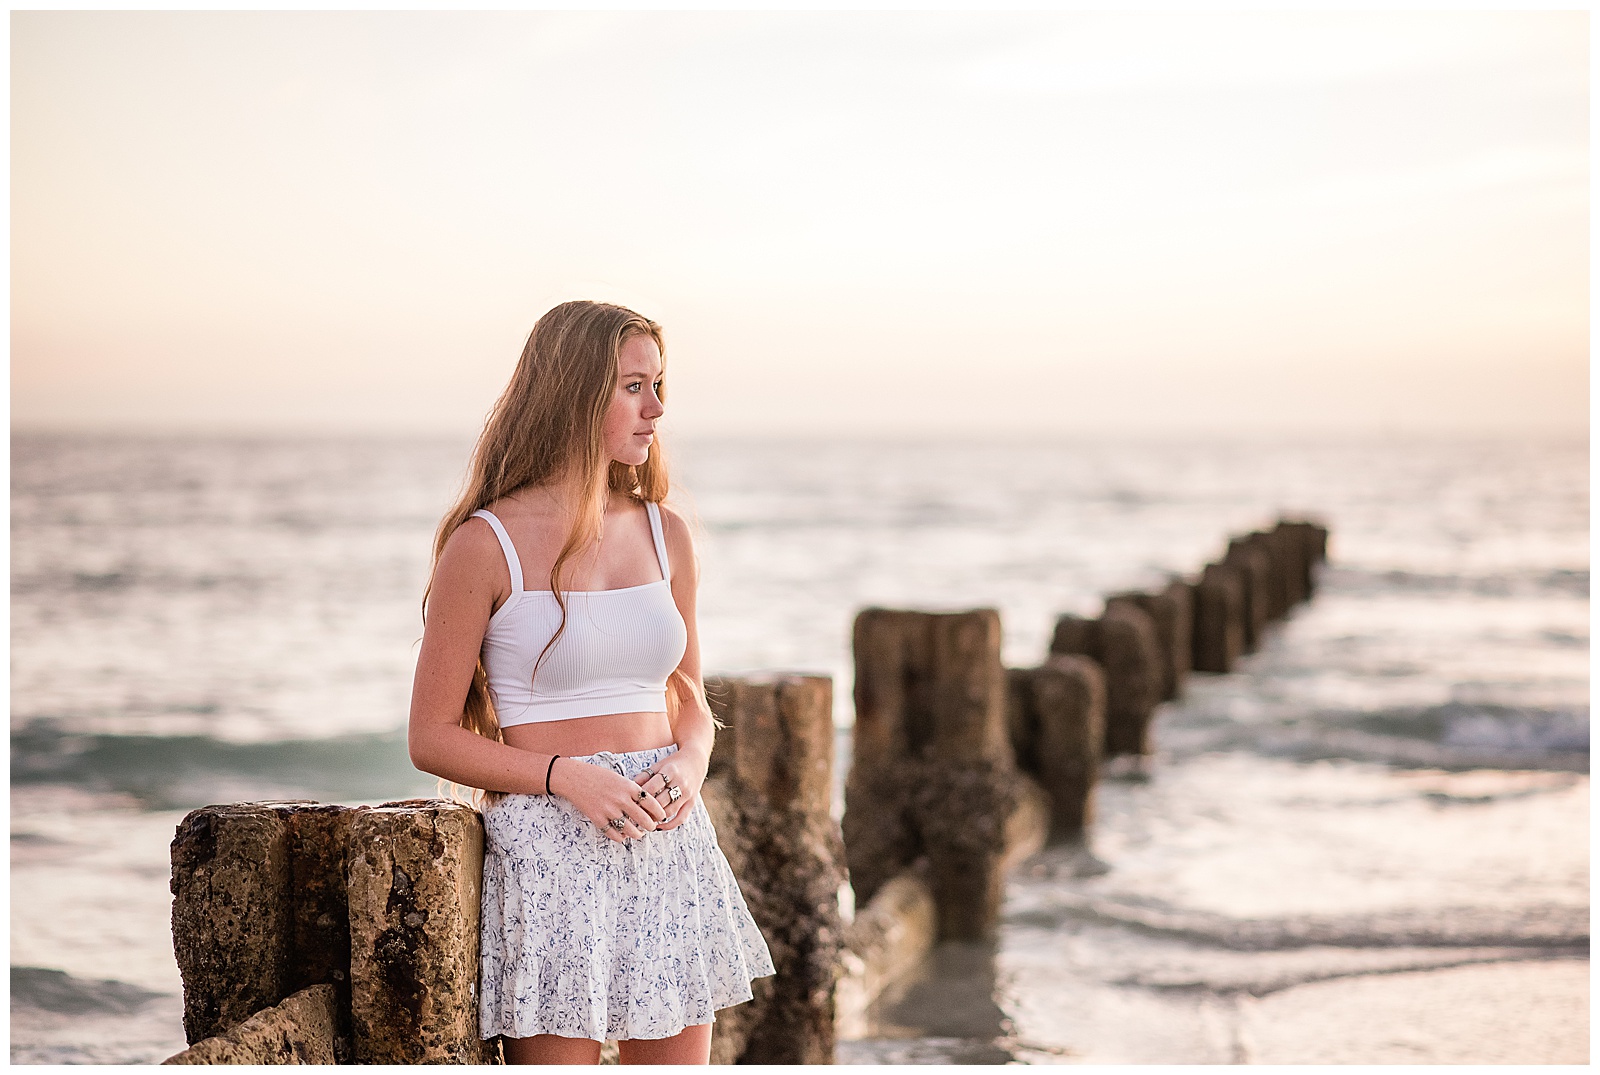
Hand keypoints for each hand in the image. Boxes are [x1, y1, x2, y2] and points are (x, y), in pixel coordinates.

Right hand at [548, 758, 666, 842]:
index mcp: (629, 787)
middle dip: (651, 826)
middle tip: (652, 827)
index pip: (651, 802)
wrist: (574, 778)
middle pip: (644, 819)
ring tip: (639, 833)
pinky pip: (614, 834)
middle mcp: (621, 799)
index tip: (662, 816)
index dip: (659, 812)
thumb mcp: (619, 778)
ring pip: (630, 830)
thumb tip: (646, 805)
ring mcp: (609, 810)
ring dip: (637, 834)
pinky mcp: (597, 819)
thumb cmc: (598, 776)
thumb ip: (632, 790)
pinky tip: (623, 835)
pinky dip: (621, 837)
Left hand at [632, 746, 707, 831]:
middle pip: (661, 801)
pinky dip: (670, 825)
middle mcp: (681, 782)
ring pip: (670, 811)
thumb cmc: (672, 763)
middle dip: (646, 810)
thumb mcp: (659, 765)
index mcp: (670, 771)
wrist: (696, 760)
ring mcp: (687, 794)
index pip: (653, 787)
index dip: (641, 796)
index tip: (630, 802)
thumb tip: (630, 789)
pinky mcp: (692, 802)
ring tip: (644, 820)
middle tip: (634, 815)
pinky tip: (658, 827)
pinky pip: (681, 818)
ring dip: (655, 818)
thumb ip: (645, 776)